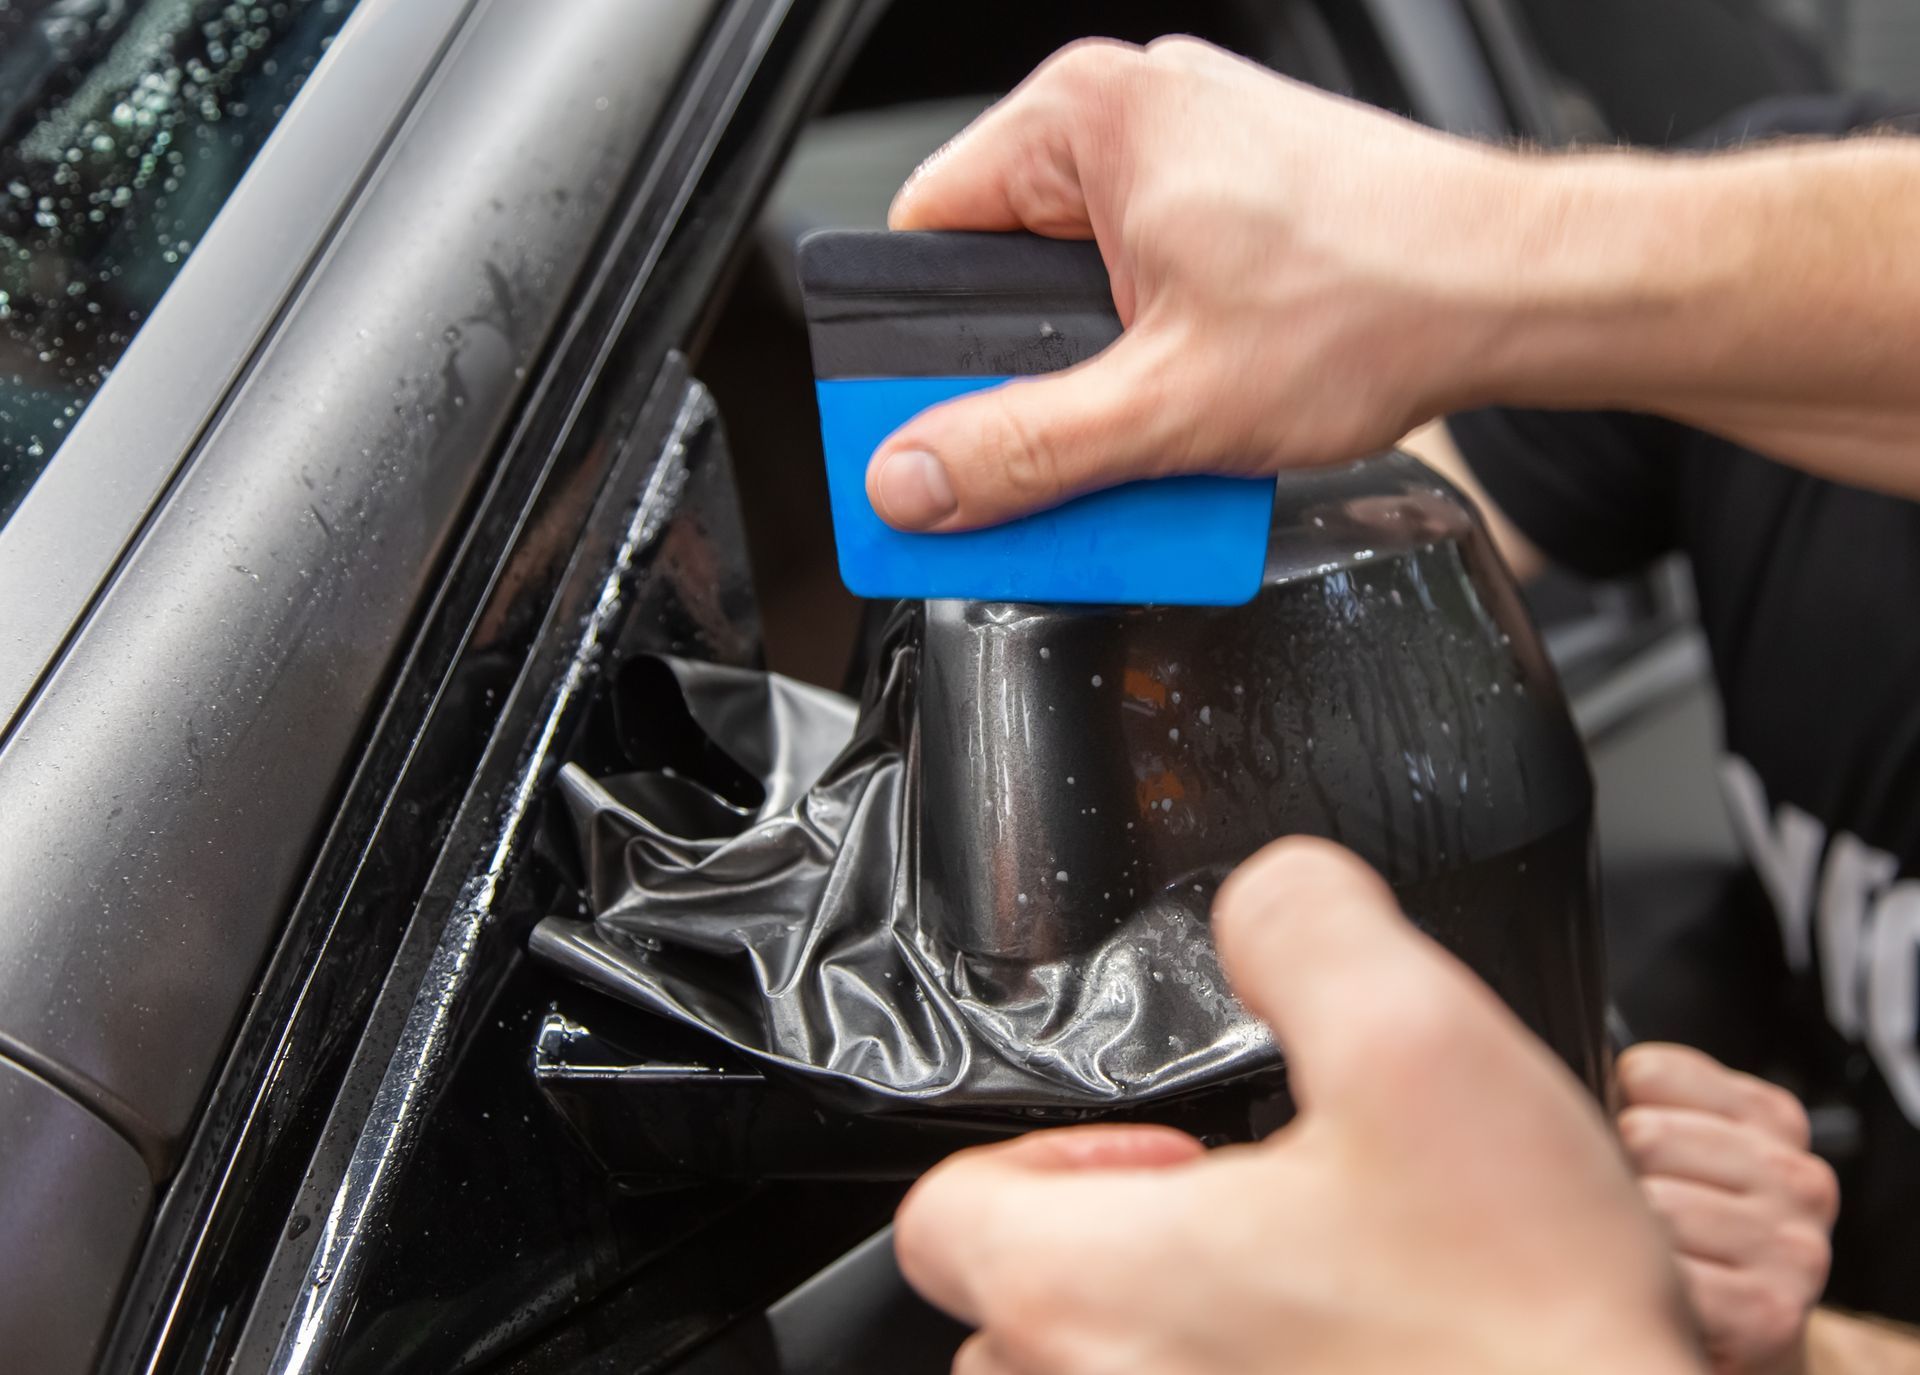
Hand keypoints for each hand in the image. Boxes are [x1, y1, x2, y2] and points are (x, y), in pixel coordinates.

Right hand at [871, 37, 1534, 530]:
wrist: (1523, 288)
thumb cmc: (1384, 295)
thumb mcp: (1167, 405)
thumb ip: (1021, 450)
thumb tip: (915, 479)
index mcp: (1089, 118)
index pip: (925, 233)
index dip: (915, 344)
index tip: (922, 420)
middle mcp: (1137, 110)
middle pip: (1001, 266)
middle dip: (1018, 371)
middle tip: (1041, 449)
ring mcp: (1194, 147)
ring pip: (1078, 282)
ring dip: (1093, 370)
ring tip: (1143, 429)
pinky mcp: (1240, 191)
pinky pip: (1144, 279)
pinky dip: (1149, 349)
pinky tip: (1189, 403)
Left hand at [894, 838, 1704, 1374]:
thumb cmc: (1528, 1337)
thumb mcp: (1423, 1043)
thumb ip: (1306, 927)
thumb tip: (1267, 900)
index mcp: (1093, 1291)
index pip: (945, 1215)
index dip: (1027, 1157)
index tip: (1146, 1145)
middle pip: (1013, 1310)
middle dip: (1105, 1243)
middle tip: (1231, 1211)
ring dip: (1165, 1333)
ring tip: (1299, 1295)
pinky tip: (1347, 1360)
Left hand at [1618, 1044, 1838, 1374]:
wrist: (1740, 1335)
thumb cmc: (1688, 1228)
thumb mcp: (1681, 1147)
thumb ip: (1640, 1101)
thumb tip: (1553, 1084)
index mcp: (1771, 1119)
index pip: (1648, 1073)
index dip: (1616, 1109)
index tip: (1629, 1144)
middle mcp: (1796, 1177)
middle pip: (1646, 1134)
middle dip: (1620, 1173)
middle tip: (1634, 1209)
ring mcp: (1791, 1245)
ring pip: (1655, 1206)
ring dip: (1630, 1234)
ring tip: (1644, 1251)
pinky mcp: (1771, 1311)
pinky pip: (1668, 1275)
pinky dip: (1643, 1287)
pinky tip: (1659, 1291)